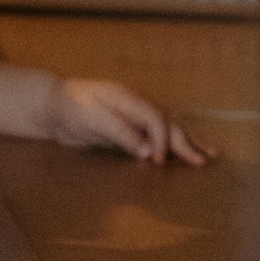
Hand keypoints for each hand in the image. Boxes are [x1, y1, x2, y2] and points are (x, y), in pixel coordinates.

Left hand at [45, 75, 212, 165]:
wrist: (51, 105)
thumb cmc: (68, 108)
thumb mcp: (91, 119)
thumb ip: (120, 133)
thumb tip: (149, 152)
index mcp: (127, 98)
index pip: (155, 119)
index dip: (161, 140)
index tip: (160, 162)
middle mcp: (136, 105)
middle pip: (167, 123)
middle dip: (186, 142)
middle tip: (202, 161)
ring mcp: (134, 115)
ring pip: (168, 127)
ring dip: (188, 141)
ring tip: (208, 154)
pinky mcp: (130, 128)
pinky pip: (157, 135)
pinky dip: (172, 144)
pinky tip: (184, 152)